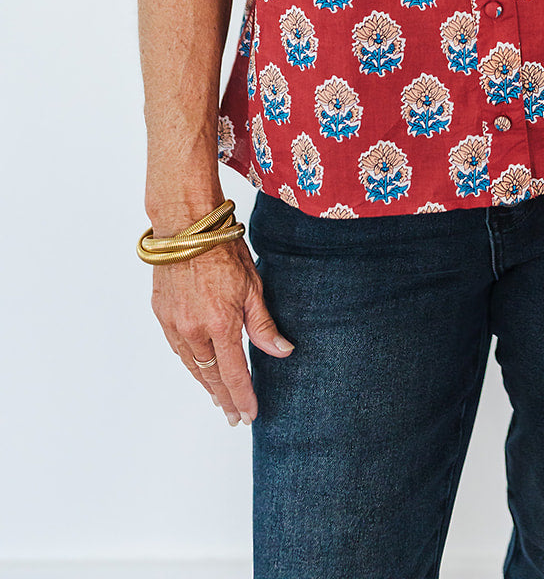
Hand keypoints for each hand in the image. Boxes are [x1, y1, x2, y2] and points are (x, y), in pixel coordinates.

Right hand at [152, 238, 293, 425]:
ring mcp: (174, 324)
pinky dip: (190, 363)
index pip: (234, 374)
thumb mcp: (252, 286)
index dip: (242, 397)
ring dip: (206, 384)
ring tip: (218, 398)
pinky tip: (199, 368)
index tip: (248, 415)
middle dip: (224, 399)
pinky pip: (178, 348)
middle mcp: (194, 331)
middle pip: (210, 377)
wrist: (185, 227)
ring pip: (192, 366)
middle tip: (233, 416)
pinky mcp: (161, 315)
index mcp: (220, 325)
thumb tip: (282, 351)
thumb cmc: (222, 249)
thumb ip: (263, 324)